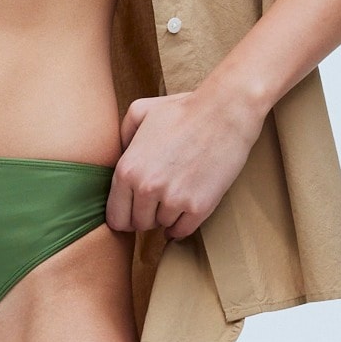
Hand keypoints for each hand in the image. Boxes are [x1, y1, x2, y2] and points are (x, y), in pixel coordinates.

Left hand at [105, 84, 260, 240]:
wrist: (224, 112)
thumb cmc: (183, 110)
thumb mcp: (140, 112)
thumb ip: (122, 137)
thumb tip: (120, 158)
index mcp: (127, 169)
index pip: (115, 217)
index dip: (124, 216)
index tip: (134, 211)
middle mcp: (146, 188)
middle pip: (139, 224)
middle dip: (147, 215)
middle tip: (158, 200)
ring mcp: (173, 199)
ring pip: (162, 226)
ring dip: (168, 215)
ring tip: (177, 194)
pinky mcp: (199, 206)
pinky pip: (183, 231)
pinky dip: (183, 225)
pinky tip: (185, 211)